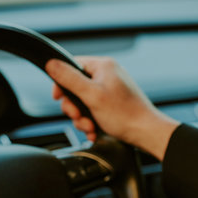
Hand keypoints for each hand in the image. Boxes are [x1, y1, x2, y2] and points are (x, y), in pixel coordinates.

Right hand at [46, 57, 178, 160]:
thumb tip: (51, 64)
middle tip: (79, 116)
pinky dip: (90, 122)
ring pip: (81, 102)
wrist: (146, 133)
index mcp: (103, 66)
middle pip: (74, 87)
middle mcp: (106, 75)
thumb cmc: (124, 114)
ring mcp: (109, 90)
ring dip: (82, 118)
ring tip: (90, 127)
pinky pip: (91, 110)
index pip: (71, 65)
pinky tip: (94, 131)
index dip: (61, 83)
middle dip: (74, 107)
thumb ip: (69, 79)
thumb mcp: (91, 95)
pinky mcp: (111, 104)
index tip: (58, 97)